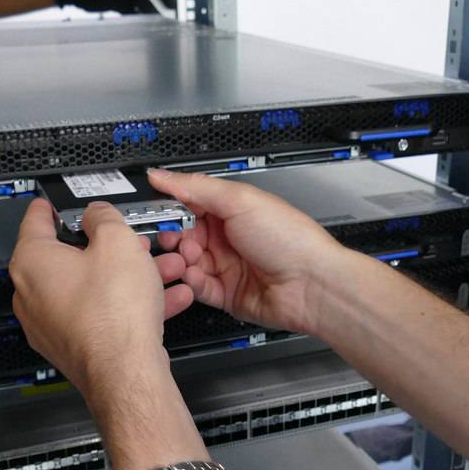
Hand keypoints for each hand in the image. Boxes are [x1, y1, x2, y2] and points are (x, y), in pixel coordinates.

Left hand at [9, 199, 191, 392]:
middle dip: (109, 247)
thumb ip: (104, 217)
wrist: (125, 372)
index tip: (58, 202)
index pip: (35, 219)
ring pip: (93, 288)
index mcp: (32, 262)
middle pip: (71, 257)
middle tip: (133, 240)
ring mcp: (52, 325)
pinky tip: (165, 298)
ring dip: (129, 276)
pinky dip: (130, 305)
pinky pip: (103, 315)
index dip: (52, 205)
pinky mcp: (75, 346)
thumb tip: (98, 214)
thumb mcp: (117, 242)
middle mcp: (33, 295)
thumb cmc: (112, 314)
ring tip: (162, 270)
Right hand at [148, 168, 362, 336]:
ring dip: (181, 258)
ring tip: (186, 256)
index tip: (156, 209)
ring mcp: (229, 267)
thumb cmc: (290, 239)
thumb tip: (162, 175)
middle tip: (172, 237)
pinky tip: (195, 274)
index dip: (173, 207)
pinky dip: (192, 281)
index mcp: (234, 209)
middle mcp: (230, 237)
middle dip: (174, 235)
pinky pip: (198, 287)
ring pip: (188, 262)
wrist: (312, 284)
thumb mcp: (239, 200)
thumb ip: (196, 187)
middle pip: (185, 234)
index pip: (191, 204)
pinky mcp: (227, 294)